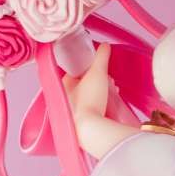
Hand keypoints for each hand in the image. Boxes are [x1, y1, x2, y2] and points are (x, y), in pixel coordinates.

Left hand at [63, 44, 136, 158]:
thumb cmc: (89, 102)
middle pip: (81, 85)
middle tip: (106, 80)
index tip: (96, 67)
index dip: (86, 68)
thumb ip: (101, 57)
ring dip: (99, 95)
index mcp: (64, 86)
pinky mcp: (81, 125)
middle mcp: (65, 100)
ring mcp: (73, 113)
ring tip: (110, 93)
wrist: (91, 130)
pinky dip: (100, 107)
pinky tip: (108, 107)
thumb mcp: (98, 73)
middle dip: (96, 82)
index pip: (73, 72)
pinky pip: (91, 111)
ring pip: (86, 99)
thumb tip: (105, 45)